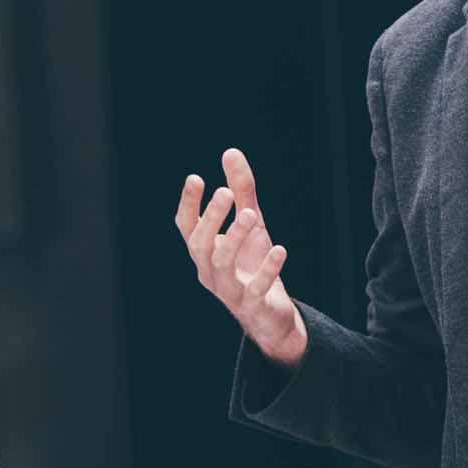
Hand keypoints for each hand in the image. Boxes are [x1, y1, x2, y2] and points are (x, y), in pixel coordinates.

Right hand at [175, 147, 308, 367]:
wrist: (270, 314)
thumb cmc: (252, 264)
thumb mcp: (250, 223)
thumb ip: (241, 190)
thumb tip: (230, 152)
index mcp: (205, 251)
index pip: (187, 226)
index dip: (189, 204)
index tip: (196, 178)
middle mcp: (210, 271)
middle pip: (200, 245)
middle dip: (211, 218)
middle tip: (224, 192)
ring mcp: (229, 290)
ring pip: (222, 265)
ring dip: (235, 238)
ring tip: (250, 215)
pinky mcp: (253, 305)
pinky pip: (255, 288)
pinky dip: (267, 269)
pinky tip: (279, 250)